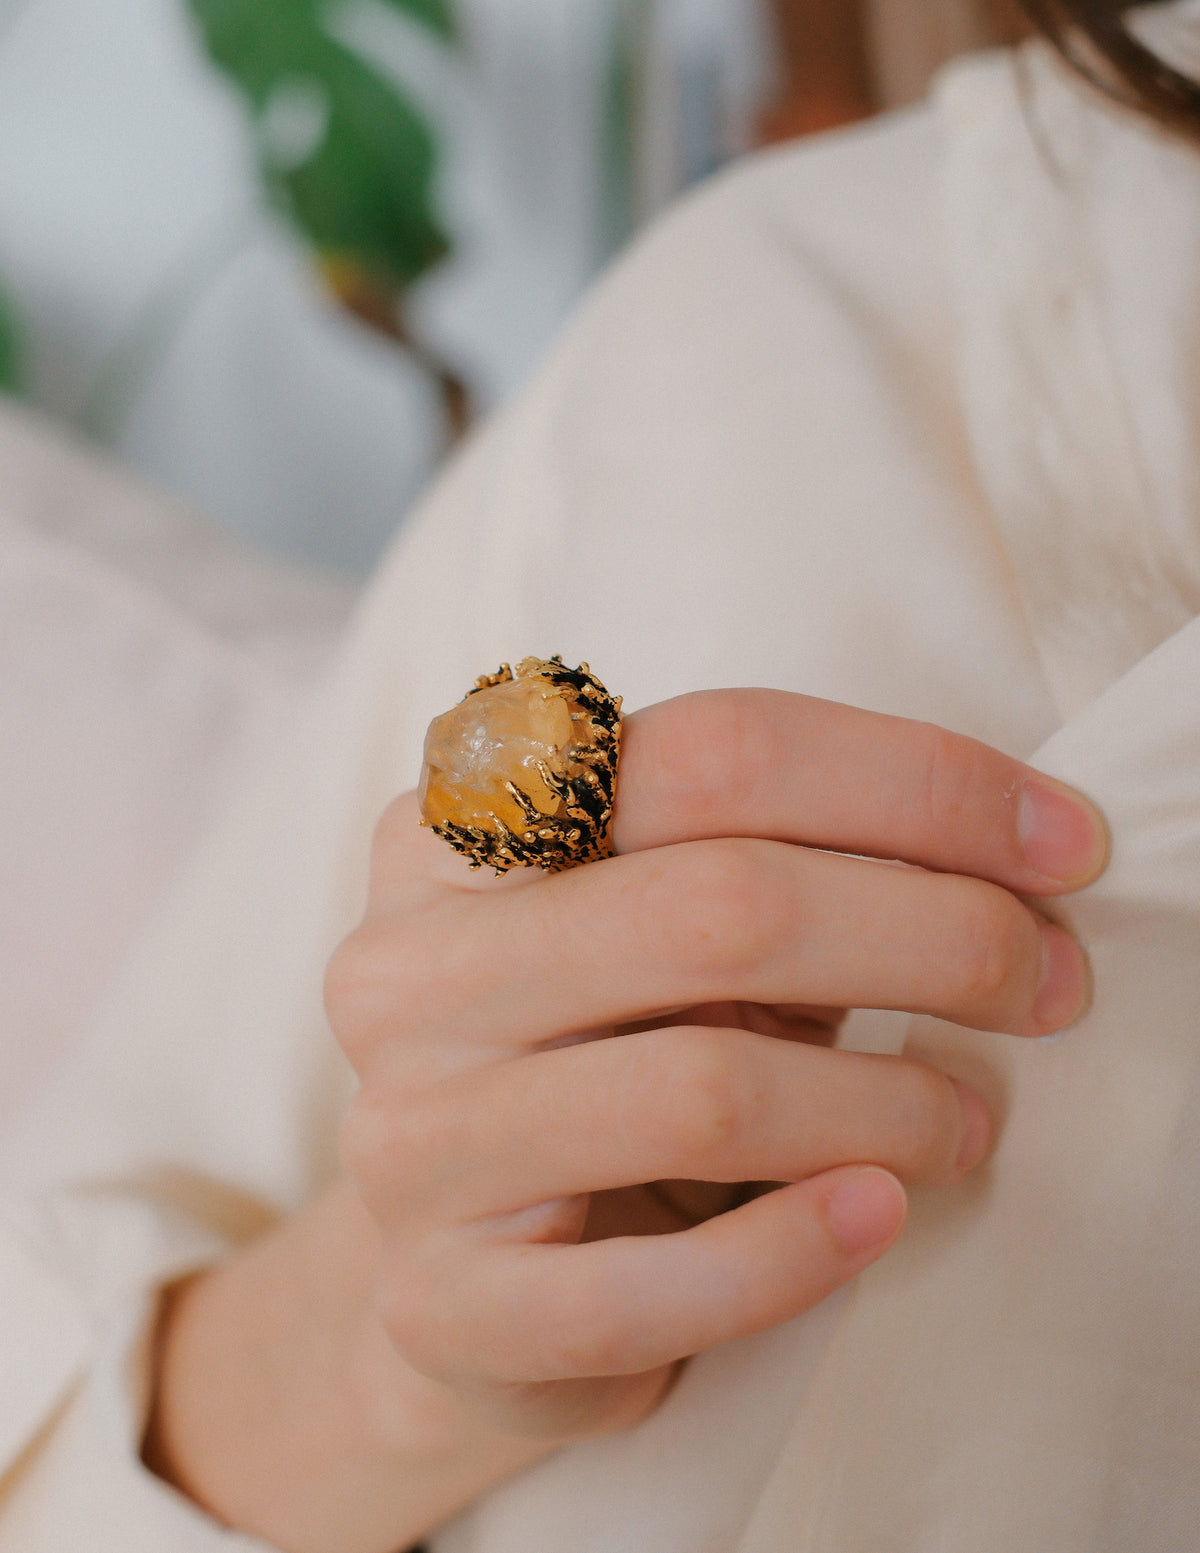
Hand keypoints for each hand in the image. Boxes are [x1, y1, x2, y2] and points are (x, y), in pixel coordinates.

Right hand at [330, 689, 1103, 1440]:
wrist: (463, 1280)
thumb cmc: (604, 1067)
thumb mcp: (667, 938)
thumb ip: (781, 870)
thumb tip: (1016, 862)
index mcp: (461, 831)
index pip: (714, 752)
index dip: (914, 784)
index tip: (1057, 843)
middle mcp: (409, 966)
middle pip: (720, 904)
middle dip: (935, 934)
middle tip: (1047, 982)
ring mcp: (410, 1136)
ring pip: (701, 1090)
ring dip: (888, 1107)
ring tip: (968, 1122)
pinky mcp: (441, 1305)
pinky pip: (648, 1289)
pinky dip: (798, 1253)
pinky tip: (877, 1219)